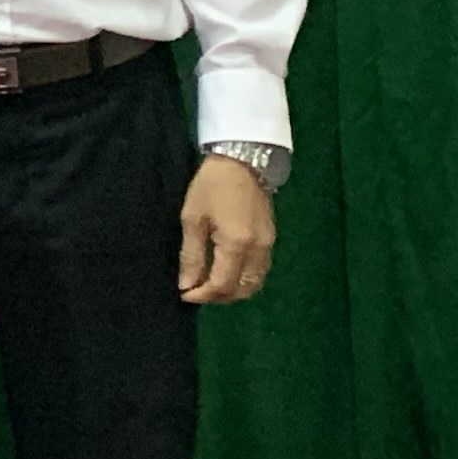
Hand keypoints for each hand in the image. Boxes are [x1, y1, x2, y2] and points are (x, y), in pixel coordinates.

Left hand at [178, 156, 275, 303]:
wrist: (242, 161)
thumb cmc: (211, 186)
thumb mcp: (192, 219)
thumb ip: (191, 255)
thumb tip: (186, 285)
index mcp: (237, 244)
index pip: (222, 285)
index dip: (203, 295)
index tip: (185, 295)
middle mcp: (258, 250)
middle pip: (243, 290)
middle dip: (219, 297)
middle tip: (196, 292)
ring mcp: (269, 245)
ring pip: (255, 283)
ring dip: (233, 290)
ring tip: (209, 285)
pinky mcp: (272, 239)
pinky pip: (261, 271)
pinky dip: (244, 279)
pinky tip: (227, 272)